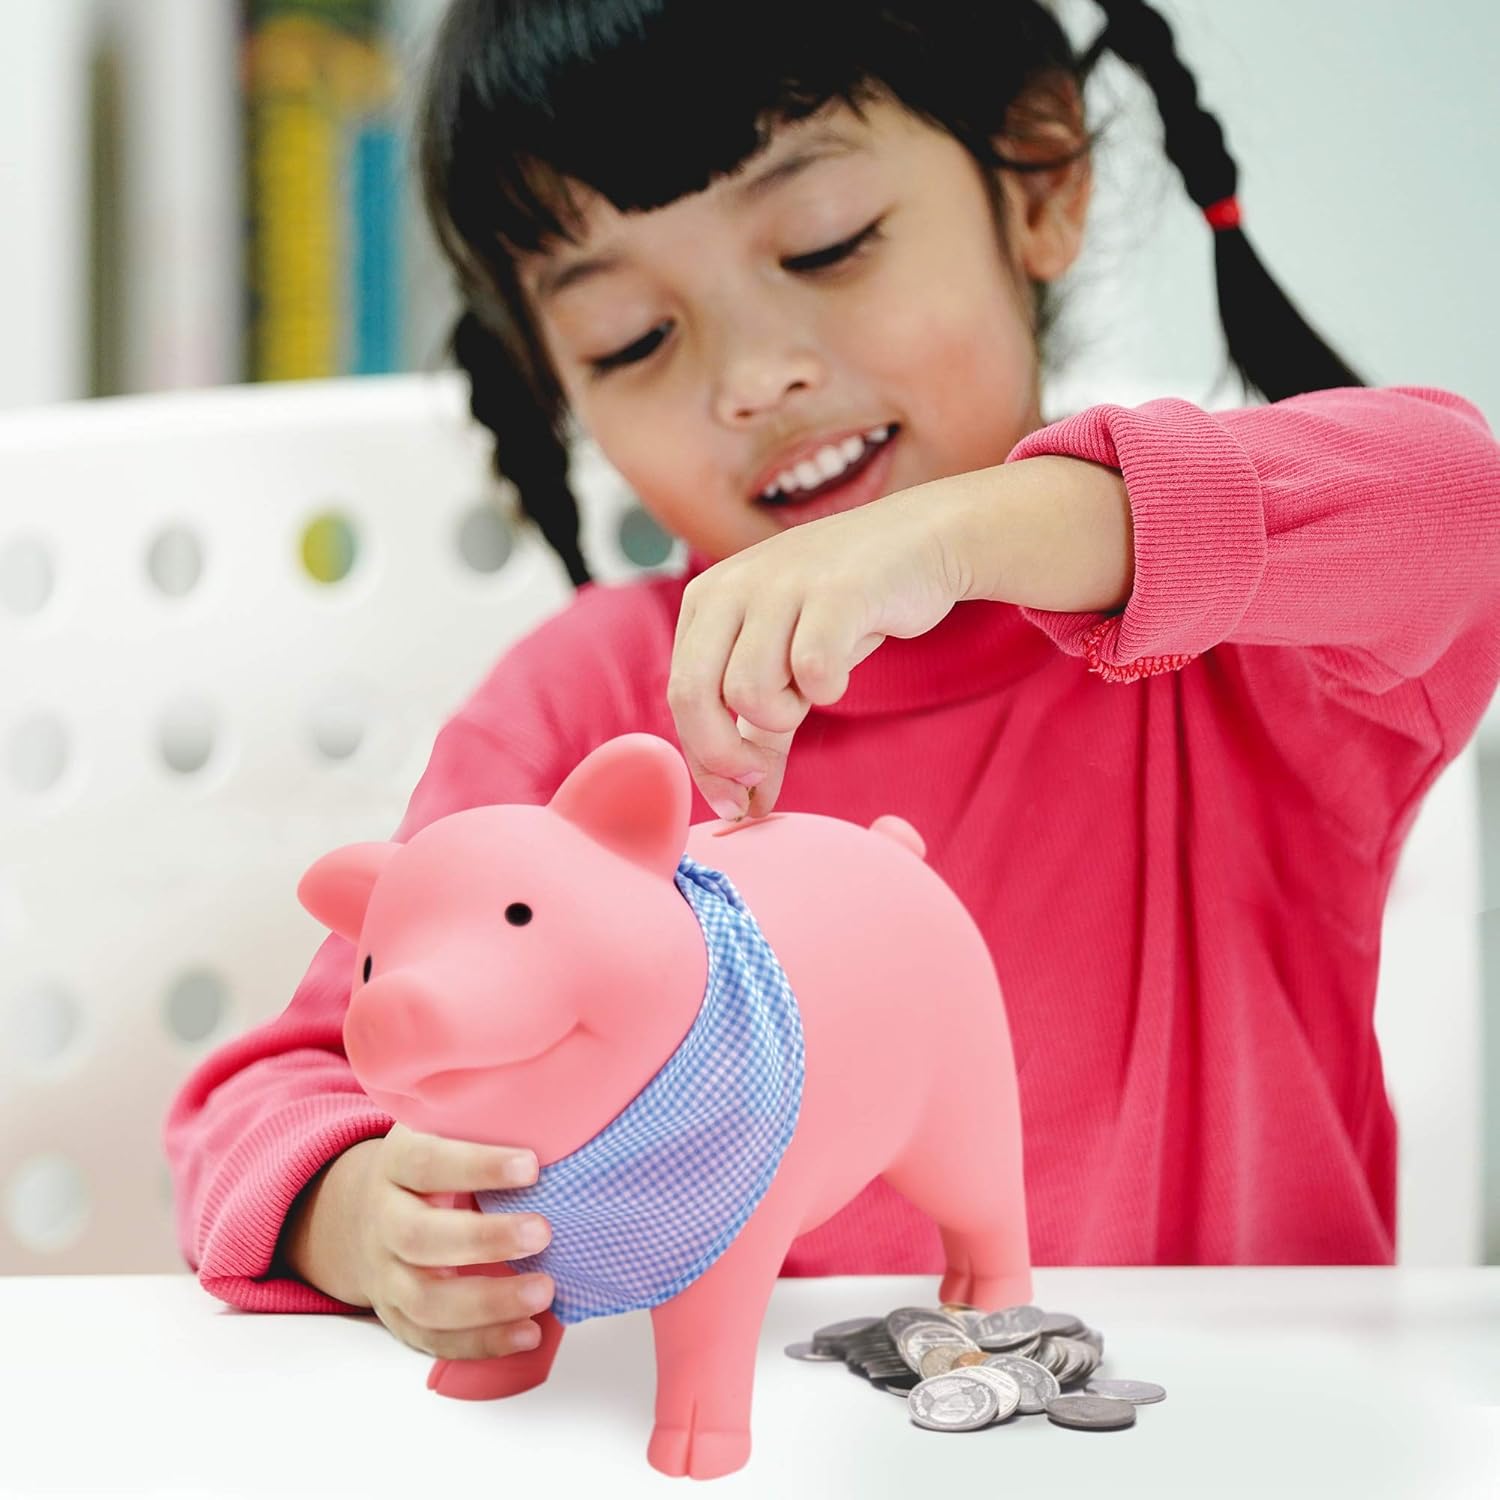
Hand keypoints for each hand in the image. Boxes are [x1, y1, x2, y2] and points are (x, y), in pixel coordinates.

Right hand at [352, 1123, 555, 1360]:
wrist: (362, 1213)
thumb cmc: (432, 1167)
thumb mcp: (443, 1133)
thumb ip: (485, 1127)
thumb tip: (563, 1120)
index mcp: (396, 1164)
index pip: (427, 1162)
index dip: (477, 1165)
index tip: (532, 1165)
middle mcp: (383, 1220)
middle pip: (420, 1238)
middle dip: (485, 1239)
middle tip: (543, 1233)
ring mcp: (386, 1274)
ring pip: (425, 1300)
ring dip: (488, 1303)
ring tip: (544, 1293)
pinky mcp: (398, 1316)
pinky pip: (434, 1339)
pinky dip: (482, 1342)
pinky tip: (527, 1333)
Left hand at [668, 486, 967, 818]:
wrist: (921, 542)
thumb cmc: (846, 608)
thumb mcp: (788, 667)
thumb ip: (762, 735)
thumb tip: (748, 809)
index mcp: (707, 601)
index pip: (679, 696)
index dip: (703, 760)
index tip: (737, 800)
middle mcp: (733, 587)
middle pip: (694, 695)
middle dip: (725, 755)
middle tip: (760, 772)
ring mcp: (782, 585)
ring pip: (749, 690)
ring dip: (784, 713)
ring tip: (811, 690)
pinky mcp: (836, 591)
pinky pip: (811, 670)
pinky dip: (828, 689)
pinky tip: (840, 673)